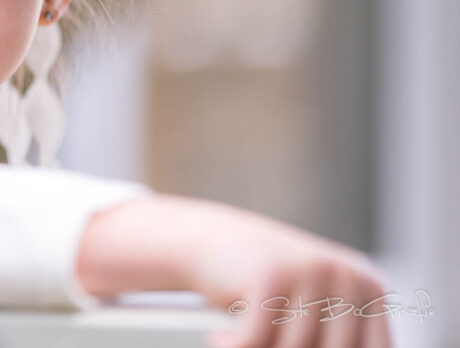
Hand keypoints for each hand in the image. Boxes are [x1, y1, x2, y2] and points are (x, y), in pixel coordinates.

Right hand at [75, 194, 392, 347]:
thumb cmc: (253, 288)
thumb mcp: (304, 318)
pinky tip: (210, 342)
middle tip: (237, 346)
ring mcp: (315, 274)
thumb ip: (323, 333)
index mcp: (370, 292)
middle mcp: (350, 279)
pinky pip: (257, 342)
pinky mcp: (272, 277)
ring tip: (219, 343)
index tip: (262, 347)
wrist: (203, 235)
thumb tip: (326, 345)